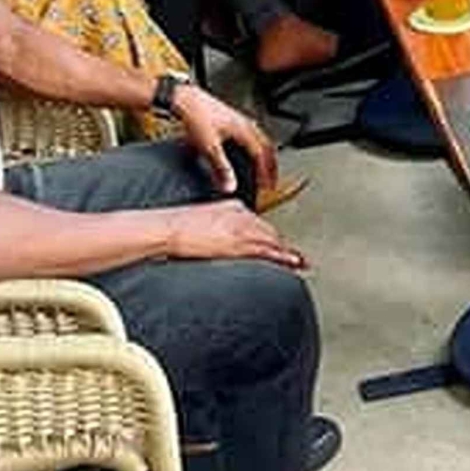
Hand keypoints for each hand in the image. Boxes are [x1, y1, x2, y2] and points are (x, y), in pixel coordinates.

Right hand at [165, 199, 305, 268]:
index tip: (277, 245)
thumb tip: (214, 241)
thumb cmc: (176, 228)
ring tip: (301, 263)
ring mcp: (242, 229)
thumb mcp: (200, 222)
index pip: (257, 223)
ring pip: (273, 241)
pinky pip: (268, 251)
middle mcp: (242, 215)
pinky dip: (284, 257)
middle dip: (281, 245)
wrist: (169, 229)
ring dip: (287, 253)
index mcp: (232, 207)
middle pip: (269, 231)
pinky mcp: (240, 243)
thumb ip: (213, 229)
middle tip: (296, 257)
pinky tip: (294, 263)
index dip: (269, 237)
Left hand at [172, 86, 277, 194]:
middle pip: (266, 147)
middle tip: (271, 181)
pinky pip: (250, 136)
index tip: (266, 186)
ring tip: (263, 169)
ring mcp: (239, 120)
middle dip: (270, 166)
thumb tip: (230, 185)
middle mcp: (245, 124)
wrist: (184, 97)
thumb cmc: (196, 114)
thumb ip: (221, 168)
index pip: (262, 155)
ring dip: (263, 157)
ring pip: (260, 140)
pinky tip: (246, 153)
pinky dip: (253, 149)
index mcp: (245, 129)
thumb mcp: (208, 146)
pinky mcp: (231, 120)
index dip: (265, 173)